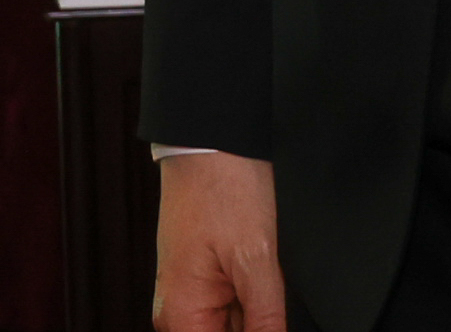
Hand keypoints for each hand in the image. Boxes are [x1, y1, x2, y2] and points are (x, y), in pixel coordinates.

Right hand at [153, 151, 286, 331]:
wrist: (211, 138)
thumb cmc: (222, 186)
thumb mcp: (257, 260)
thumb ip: (267, 322)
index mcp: (181, 315)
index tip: (273, 320)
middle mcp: (177, 312)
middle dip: (260, 325)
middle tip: (269, 285)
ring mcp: (190, 296)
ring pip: (235, 329)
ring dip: (260, 317)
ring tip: (267, 277)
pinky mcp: (202, 281)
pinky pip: (233, 311)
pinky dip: (256, 303)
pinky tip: (267, 280)